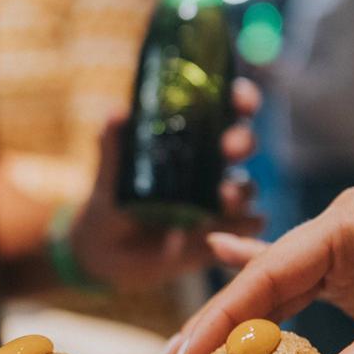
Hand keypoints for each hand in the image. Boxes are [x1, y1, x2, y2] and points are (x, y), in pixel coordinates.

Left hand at [69, 78, 264, 291]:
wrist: (106, 255)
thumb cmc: (111, 202)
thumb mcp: (110, 175)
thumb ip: (113, 146)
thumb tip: (117, 112)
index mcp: (190, 139)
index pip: (227, 108)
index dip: (241, 98)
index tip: (239, 101)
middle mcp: (211, 166)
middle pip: (244, 143)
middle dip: (243, 141)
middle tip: (228, 149)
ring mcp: (218, 201)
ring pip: (247, 188)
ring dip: (241, 190)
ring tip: (223, 196)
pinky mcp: (219, 235)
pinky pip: (244, 230)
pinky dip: (240, 229)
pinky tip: (219, 232)